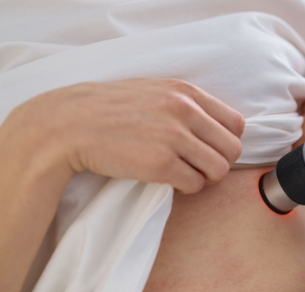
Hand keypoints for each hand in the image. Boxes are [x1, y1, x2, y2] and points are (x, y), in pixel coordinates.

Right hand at [5, 78, 243, 192]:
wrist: (69, 124)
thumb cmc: (109, 109)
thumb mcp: (151, 90)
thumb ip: (184, 102)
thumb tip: (214, 125)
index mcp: (185, 92)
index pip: (236, 123)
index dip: (225, 140)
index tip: (209, 148)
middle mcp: (184, 111)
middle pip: (232, 149)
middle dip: (218, 162)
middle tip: (198, 167)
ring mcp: (174, 138)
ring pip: (219, 170)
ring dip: (204, 177)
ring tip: (183, 173)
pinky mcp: (161, 165)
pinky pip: (195, 185)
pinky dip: (186, 187)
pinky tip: (168, 180)